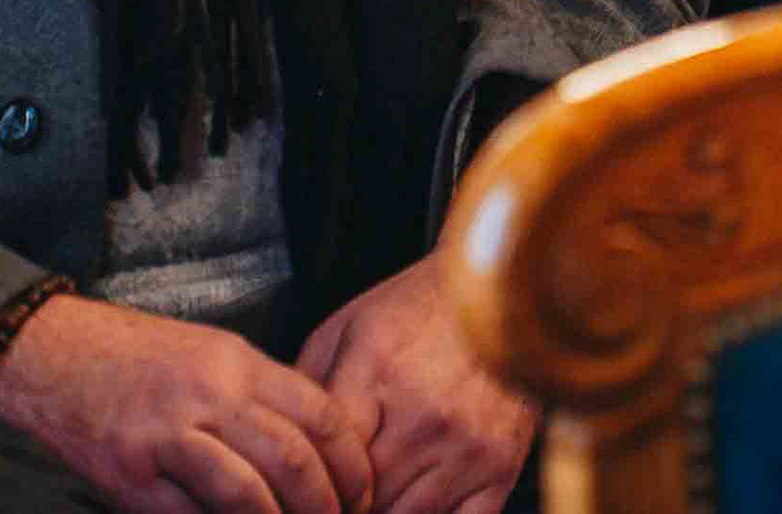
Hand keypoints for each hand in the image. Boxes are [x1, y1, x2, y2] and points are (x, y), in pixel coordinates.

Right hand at [0, 289, 377, 513]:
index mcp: (237, 362)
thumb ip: (257, 396)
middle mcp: (209, 394)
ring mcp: (166, 435)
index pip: (320, 411)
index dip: (351, 461)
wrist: (47, 352)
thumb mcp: (208, 355)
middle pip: (293, 456)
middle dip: (327, 504)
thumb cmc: (133, 358)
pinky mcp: (128, 475)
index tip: (363, 494)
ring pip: (248, 491)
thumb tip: (312, 449)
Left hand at [299, 249, 538, 513]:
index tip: (305, 486)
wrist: (498, 289)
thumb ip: (307, 390)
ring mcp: (468, 446)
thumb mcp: (346, 330)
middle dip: (343, 502)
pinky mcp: (502, 465)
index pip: (329, 464)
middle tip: (337, 493)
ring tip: (373, 494)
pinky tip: (413, 504)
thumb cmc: (416, 310)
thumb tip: (279, 445)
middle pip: (365, 500)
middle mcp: (425, 417)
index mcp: (377, 374)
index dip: (312, 484)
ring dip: (384, 512)